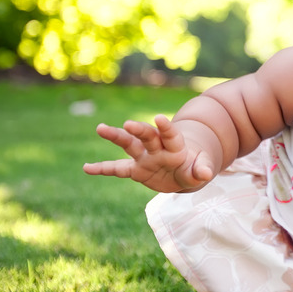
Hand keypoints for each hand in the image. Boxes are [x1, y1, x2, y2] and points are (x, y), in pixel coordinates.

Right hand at [83, 114, 215, 191]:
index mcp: (176, 147)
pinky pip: (117, 169)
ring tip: (100, 128)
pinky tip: (87, 168)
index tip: (159, 118)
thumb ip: (202, 169)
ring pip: (129, 145)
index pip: (171, 135)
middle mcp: (158, 148)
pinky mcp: (136, 170)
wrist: (183, 172)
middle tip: (128, 124)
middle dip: (139, 130)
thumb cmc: (194, 167)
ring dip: (116, 136)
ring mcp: (145, 158)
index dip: (166, 128)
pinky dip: (103, 169)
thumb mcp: (200, 170)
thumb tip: (206, 174)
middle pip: (148, 136)